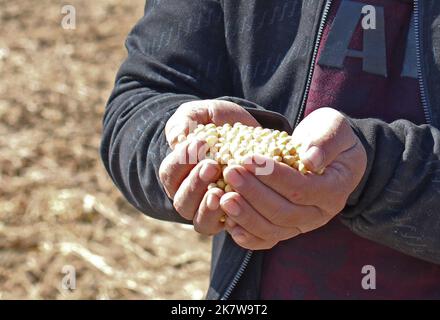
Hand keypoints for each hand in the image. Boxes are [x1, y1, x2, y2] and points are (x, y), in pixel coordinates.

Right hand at [159, 99, 259, 234]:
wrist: (251, 137)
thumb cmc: (219, 124)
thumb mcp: (203, 113)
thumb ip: (187, 120)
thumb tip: (178, 138)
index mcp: (177, 173)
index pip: (170, 173)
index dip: (181, 161)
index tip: (201, 144)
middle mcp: (189, 197)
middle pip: (182, 201)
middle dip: (195, 184)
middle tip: (212, 166)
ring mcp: (210, 211)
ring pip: (201, 221)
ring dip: (208, 209)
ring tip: (220, 193)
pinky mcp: (232, 219)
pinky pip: (227, 229)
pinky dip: (231, 221)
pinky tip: (240, 206)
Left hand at [219, 107, 366, 249]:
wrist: (324, 152)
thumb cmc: (327, 136)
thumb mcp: (333, 128)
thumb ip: (326, 142)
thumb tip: (310, 160)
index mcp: (335, 189)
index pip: (302, 188)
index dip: (274, 176)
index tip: (248, 158)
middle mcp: (319, 213)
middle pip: (283, 212)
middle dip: (253, 193)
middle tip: (230, 172)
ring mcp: (302, 225)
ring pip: (272, 230)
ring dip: (245, 215)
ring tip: (222, 196)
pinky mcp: (286, 229)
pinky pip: (266, 240)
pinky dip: (247, 236)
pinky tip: (228, 224)